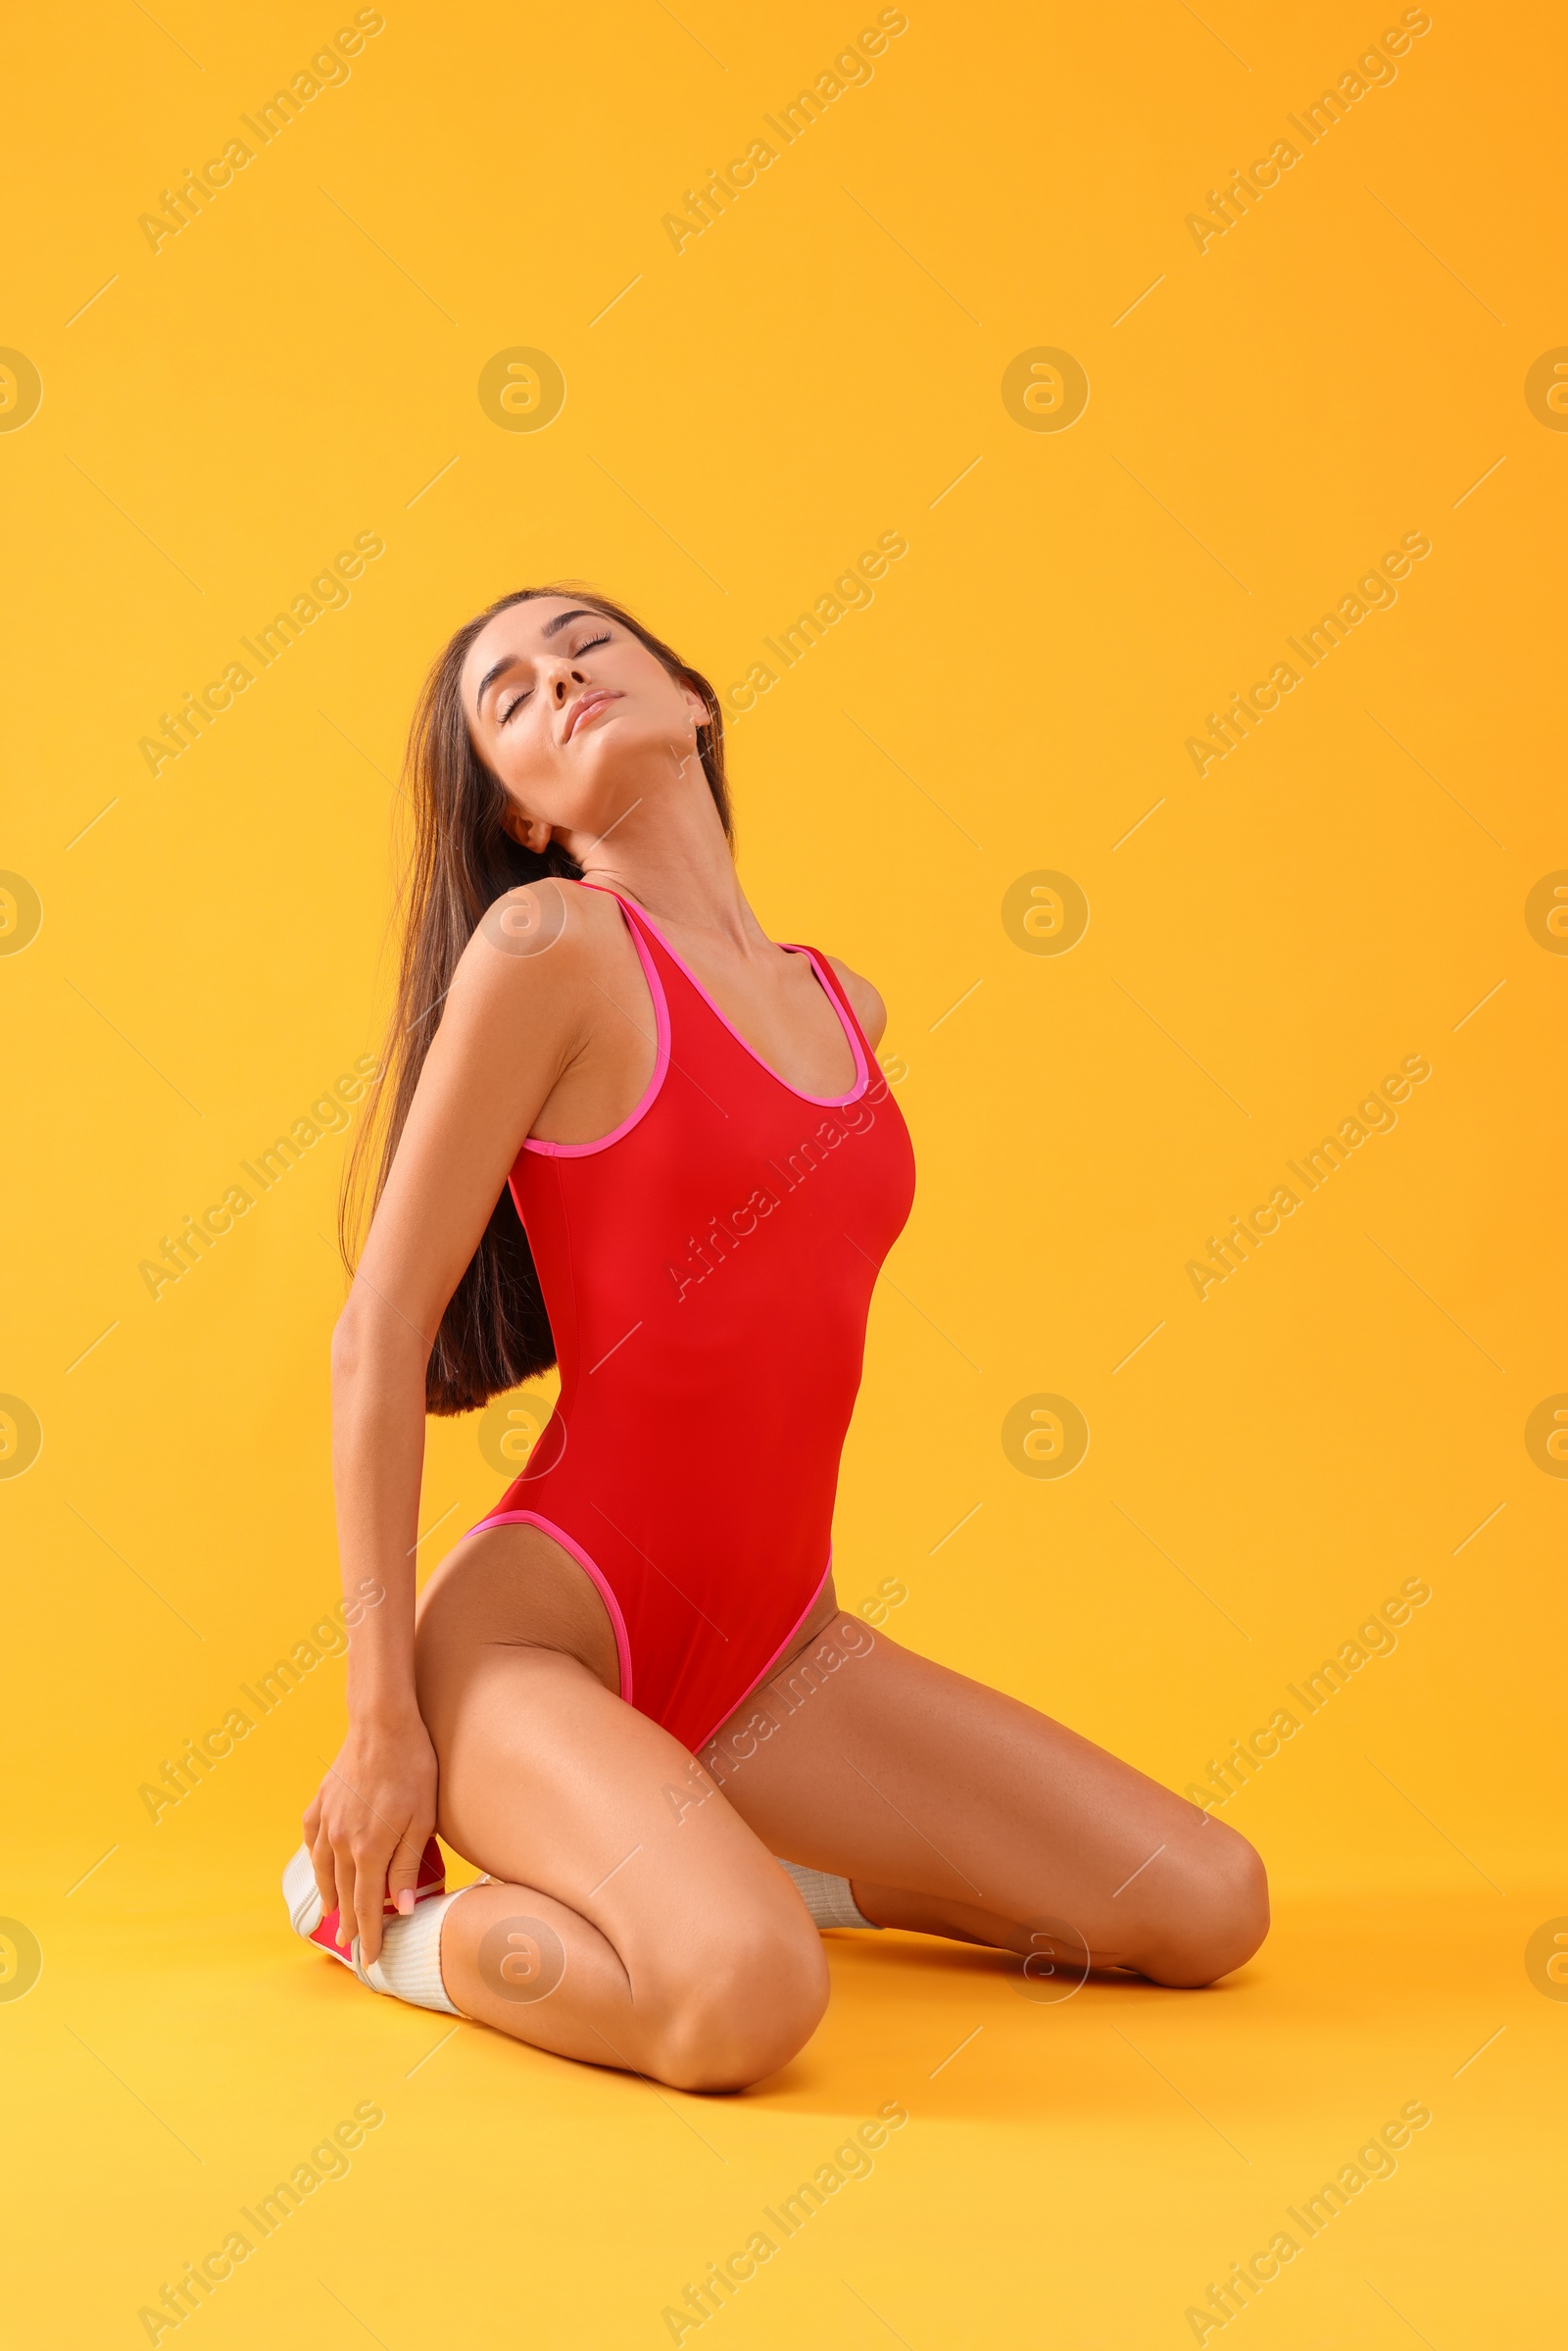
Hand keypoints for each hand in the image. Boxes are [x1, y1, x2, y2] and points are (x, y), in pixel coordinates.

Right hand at [302, 1713, 439, 1968]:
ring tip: (334, 1914)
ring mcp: (326, 1821)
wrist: (382, 1724)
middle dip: (349, 1922)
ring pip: (323, 1870)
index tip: (369, 1960)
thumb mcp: (422, 1819)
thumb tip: (399, 1908)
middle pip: (344, 1893)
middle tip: (352, 1946)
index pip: (366, 1906)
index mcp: (368, 1850)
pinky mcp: (320, 1802)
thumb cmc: (412, 1768)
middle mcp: (340, 1842)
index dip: (369, 1935)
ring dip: (330, 1895)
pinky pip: (312, 1839)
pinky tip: (319, 1865)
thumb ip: (407, 1866)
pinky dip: (315, 1858)